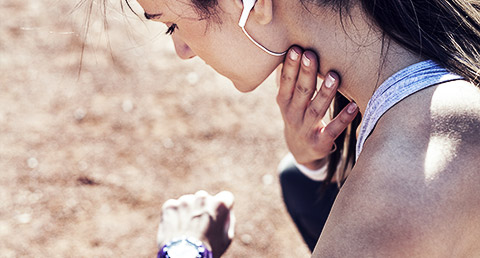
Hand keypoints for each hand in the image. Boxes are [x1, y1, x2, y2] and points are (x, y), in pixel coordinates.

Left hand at [157, 191, 234, 257]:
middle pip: (204, 199)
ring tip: (187, 230)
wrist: (184, 257)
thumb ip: (228, 220)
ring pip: (188, 203)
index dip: (222, 209)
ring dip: (188, 212)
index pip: (226, 197)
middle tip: (200, 226)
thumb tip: (225, 212)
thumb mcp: (227, 238)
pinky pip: (174, 207)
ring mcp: (184, 200)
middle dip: (203, 209)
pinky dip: (175, 216)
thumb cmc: (209, 250)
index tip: (217, 218)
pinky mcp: (170, 206)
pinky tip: (177, 229)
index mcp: (219, 204)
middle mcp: (202, 197)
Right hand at [276, 47, 358, 169]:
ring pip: (316, 110)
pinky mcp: (320, 142)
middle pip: (301, 93)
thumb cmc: (297, 116)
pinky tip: (354, 107)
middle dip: (306, 74)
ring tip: (335, 76)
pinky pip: (333, 129)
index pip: (286, 83)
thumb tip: (288, 52)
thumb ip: (288, 80)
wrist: (301, 151)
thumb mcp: (287, 101)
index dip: (290, 67)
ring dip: (325, 93)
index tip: (296, 49)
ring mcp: (306, 130)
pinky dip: (343, 118)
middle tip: (311, 55)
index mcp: (284, 103)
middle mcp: (293, 116)